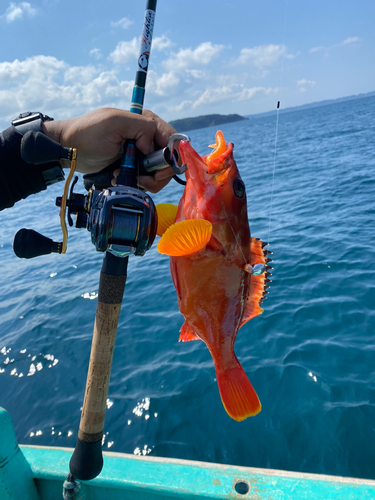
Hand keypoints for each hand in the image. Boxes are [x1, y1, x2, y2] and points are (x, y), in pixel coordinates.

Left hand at [43, 108, 176, 191]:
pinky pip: (147, 179)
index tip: (156, 170)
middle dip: (158, 173)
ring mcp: (141, 154)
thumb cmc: (87, 133)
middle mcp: (147, 138)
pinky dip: (138, 183)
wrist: (69, 150)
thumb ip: (141, 127)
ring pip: (160, 173)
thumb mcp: (114, 122)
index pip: (172, 140)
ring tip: (127, 178)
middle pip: (169, 160)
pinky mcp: (134, 167)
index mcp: (146, 122)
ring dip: (147, 180)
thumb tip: (152, 146)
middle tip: (141, 178)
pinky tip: (120, 178)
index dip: (170, 157)